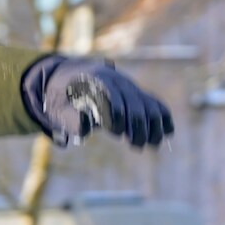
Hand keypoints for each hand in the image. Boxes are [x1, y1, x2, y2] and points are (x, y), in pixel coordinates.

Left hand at [21, 55, 173, 147]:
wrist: (69, 78)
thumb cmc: (61, 98)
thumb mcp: (57, 109)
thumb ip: (70, 120)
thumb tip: (86, 128)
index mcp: (95, 80)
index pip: (111, 97)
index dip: (116, 116)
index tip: (116, 133)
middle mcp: (116, 80)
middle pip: (134, 103)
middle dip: (138, 126)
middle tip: (136, 146)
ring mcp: (128, 86)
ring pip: (148, 104)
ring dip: (153, 126)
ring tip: (152, 145)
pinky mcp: (135, 94)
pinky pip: (154, 103)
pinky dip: (162, 117)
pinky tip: (167, 133)